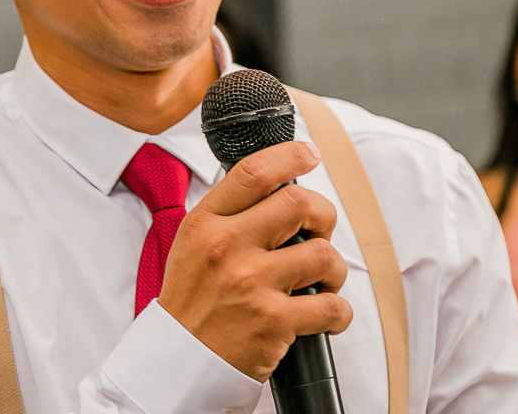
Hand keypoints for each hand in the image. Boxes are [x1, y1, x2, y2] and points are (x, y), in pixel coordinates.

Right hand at [156, 141, 352, 379]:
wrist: (178, 363)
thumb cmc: (192, 303)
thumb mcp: (193, 245)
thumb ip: (228, 215)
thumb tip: (275, 185)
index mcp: (206, 223)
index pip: (254, 172)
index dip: (291, 155)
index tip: (309, 154)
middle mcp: (227, 247)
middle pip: (299, 203)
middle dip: (323, 215)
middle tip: (319, 231)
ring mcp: (251, 284)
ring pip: (323, 253)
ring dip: (334, 268)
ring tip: (323, 280)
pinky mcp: (273, 322)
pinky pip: (331, 306)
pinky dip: (339, 312)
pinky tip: (327, 315)